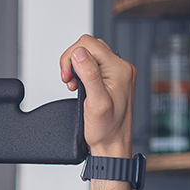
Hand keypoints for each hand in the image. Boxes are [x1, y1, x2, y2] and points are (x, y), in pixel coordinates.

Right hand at [60, 35, 135, 157]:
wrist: (113, 144)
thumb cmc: (106, 129)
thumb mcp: (95, 102)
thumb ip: (89, 74)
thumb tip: (79, 53)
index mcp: (120, 69)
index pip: (88, 44)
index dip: (71, 57)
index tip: (67, 77)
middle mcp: (121, 68)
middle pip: (89, 46)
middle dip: (72, 61)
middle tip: (68, 81)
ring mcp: (118, 73)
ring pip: (90, 54)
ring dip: (76, 66)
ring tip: (74, 85)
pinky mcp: (112, 79)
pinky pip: (93, 65)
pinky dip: (81, 72)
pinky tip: (80, 87)